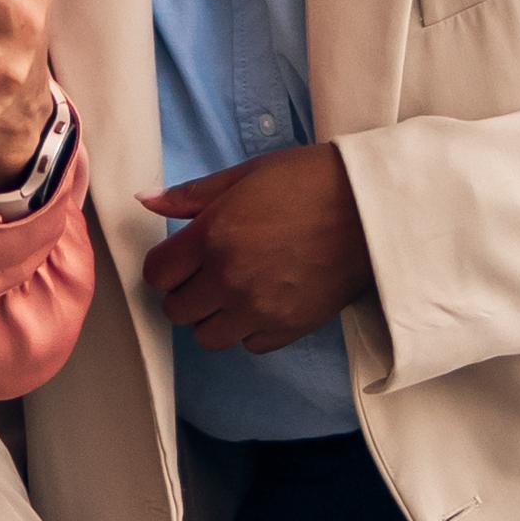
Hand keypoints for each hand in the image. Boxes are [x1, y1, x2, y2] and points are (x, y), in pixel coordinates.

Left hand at [140, 141, 368, 355]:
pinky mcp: (289, 328)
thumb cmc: (311, 182)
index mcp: (213, 237)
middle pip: (176, 311)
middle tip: (205, 274)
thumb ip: (191, 195)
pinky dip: (249, 330)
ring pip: (208, 337)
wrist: (374, 209)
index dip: (164, 266)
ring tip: (233, 292)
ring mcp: (259, 309)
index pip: (157, 274)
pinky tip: (263, 302)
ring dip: (212, 317)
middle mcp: (230, 279)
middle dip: (184, 293)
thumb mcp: (246, 175)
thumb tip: (145, 201)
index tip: (179, 258)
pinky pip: (249, 345)